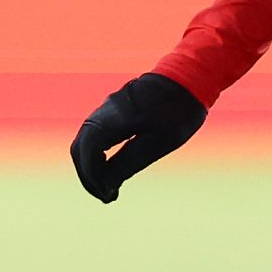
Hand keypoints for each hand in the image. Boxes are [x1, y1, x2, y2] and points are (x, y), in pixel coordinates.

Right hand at [70, 73, 206, 201]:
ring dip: (93, 166)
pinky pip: (97, 135)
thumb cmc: (178, 110)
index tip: (108, 196)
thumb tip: (107, 185)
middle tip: (106, 196)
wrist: (191, 75)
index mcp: (112, 118)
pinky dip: (99, 155)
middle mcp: (104, 112)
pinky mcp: (116, 110)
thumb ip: (128, 162)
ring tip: (110, 188)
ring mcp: (108, 109)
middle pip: (80, 148)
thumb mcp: (158, 143)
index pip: (87, 152)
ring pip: (86, 141)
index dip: (92, 177)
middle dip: (89, 175)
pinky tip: (114, 168)